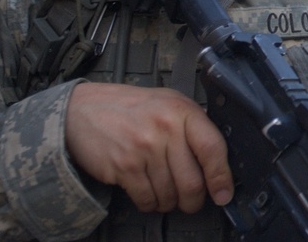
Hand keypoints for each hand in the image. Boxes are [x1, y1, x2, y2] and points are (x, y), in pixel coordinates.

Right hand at [66, 82, 233, 212]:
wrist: (83, 110)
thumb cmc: (130, 107)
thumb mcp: (168, 103)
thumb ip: (192, 125)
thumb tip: (217, 159)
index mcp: (182, 111)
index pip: (213, 148)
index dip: (221, 176)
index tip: (224, 193)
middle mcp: (165, 129)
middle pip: (192, 181)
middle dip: (194, 200)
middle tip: (192, 201)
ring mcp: (143, 149)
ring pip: (170, 194)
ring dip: (170, 202)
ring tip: (166, 194)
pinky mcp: (124, 167)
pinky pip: (147, 199)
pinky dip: (151, 204)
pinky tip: (149, 195)